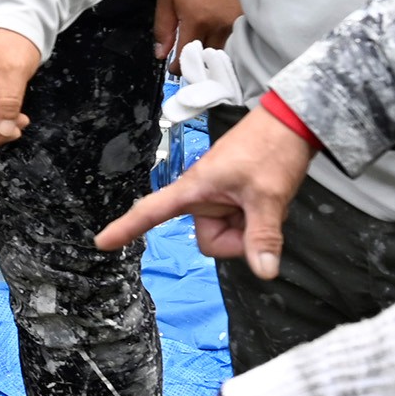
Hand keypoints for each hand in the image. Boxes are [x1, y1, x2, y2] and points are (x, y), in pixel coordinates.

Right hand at [97, 102, 310, 274]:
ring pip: (229, 236)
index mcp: (195, 188)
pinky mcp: (233, 199)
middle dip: (237, 237)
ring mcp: (219, 199)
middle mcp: (202, 196)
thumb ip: (263, 235)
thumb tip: (264, 272)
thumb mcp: (268, 195)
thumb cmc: (270, 148)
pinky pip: (240, 225)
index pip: (152, 211)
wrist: (292, 124)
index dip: (126, 228)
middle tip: (258, 212)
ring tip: (265, 200)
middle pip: (210, 241)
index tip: (102, 242)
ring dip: (251, 227)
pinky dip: (257, 220)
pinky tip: (269, 200)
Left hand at [153, 0, 241, 61]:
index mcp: (196, 20)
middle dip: (195, 63)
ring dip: (210, 54)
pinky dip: (226, 42)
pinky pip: (236, 39)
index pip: (185, 57)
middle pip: (206, 58)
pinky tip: (218, 37)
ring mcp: (235, 22)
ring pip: (222, 51)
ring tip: (203, 48)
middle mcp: (218, 25)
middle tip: (188, 60)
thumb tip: (161, 53)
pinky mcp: (246, 17)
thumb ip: (162, 27)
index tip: (174, 67)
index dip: (177, 67)